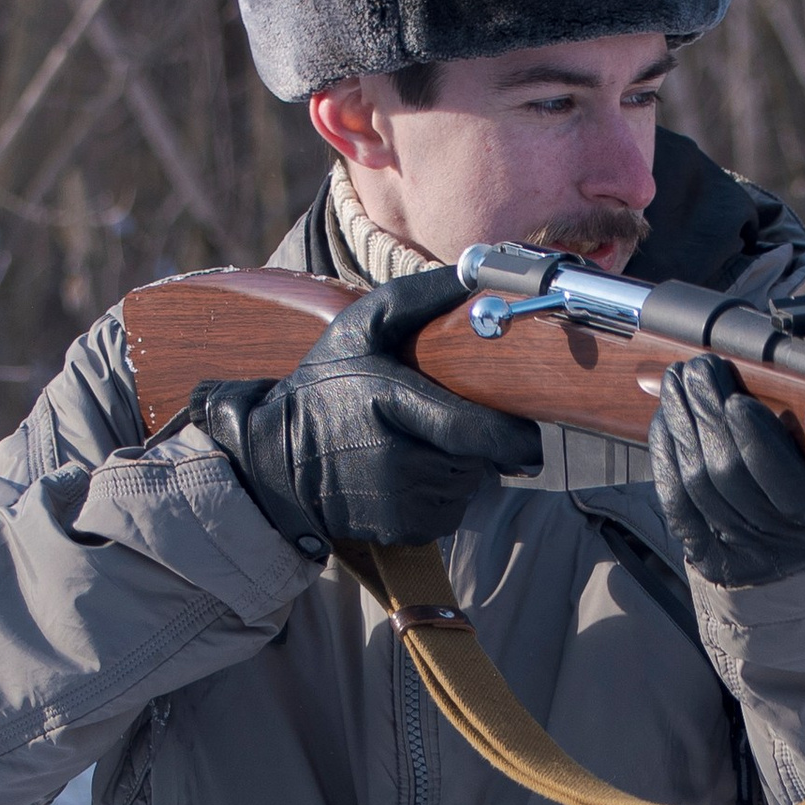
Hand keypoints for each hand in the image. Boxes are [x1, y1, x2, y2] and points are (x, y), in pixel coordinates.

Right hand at [202, 269, 541, 556]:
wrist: (276, 460)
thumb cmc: (326, 385)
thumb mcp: (359, 327)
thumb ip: (418, 298)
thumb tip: (474, 273)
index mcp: (393, 404)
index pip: (476, 431)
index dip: (512, 438)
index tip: (527, 439)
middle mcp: (398, 460)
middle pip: (476, 459)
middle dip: (475, 445)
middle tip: (438, 424)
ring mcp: (397, 501)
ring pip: (465, 487)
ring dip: (457, 470)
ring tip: (414, 447)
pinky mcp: (397, 530)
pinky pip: (447, 515)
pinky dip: (439, 498)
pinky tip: (405, 477)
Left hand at [651, 353, 804, 586]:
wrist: (804, 537)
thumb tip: (779, 371)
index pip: (790, 487)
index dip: (759, 443)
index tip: (738, 400)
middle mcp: (789, 544)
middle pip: (730, 478)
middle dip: (708, 414)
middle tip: (697, 370)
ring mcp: (746, 555)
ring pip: (697, 487)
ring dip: (681, 426)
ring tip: (676, 384)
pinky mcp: (711, 558)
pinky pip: (677, 506)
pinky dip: (665, 459)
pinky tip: (664, 422)